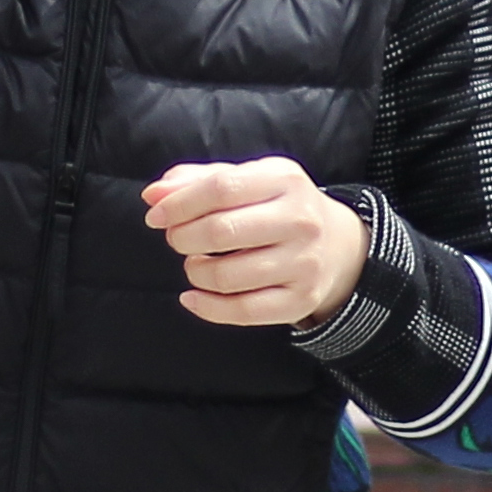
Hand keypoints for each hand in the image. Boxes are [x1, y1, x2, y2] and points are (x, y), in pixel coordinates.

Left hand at [145, 159, 369, 329]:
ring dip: (194, 272)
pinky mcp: (301, 300)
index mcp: (285, 180)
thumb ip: (197, 181)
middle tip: (177, 239)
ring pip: (227, 276)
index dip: (179, 204)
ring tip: (194, 264)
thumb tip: (152, 195)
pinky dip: (207, 308)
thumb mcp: (248, 181)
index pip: (221, 188)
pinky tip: (192, 298)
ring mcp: (303, 263)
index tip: (155, 216)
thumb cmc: (278, 207)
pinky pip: (243, 311)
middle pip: (221, 232)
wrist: (338, 245)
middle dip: (183, 238)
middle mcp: (300, 220)